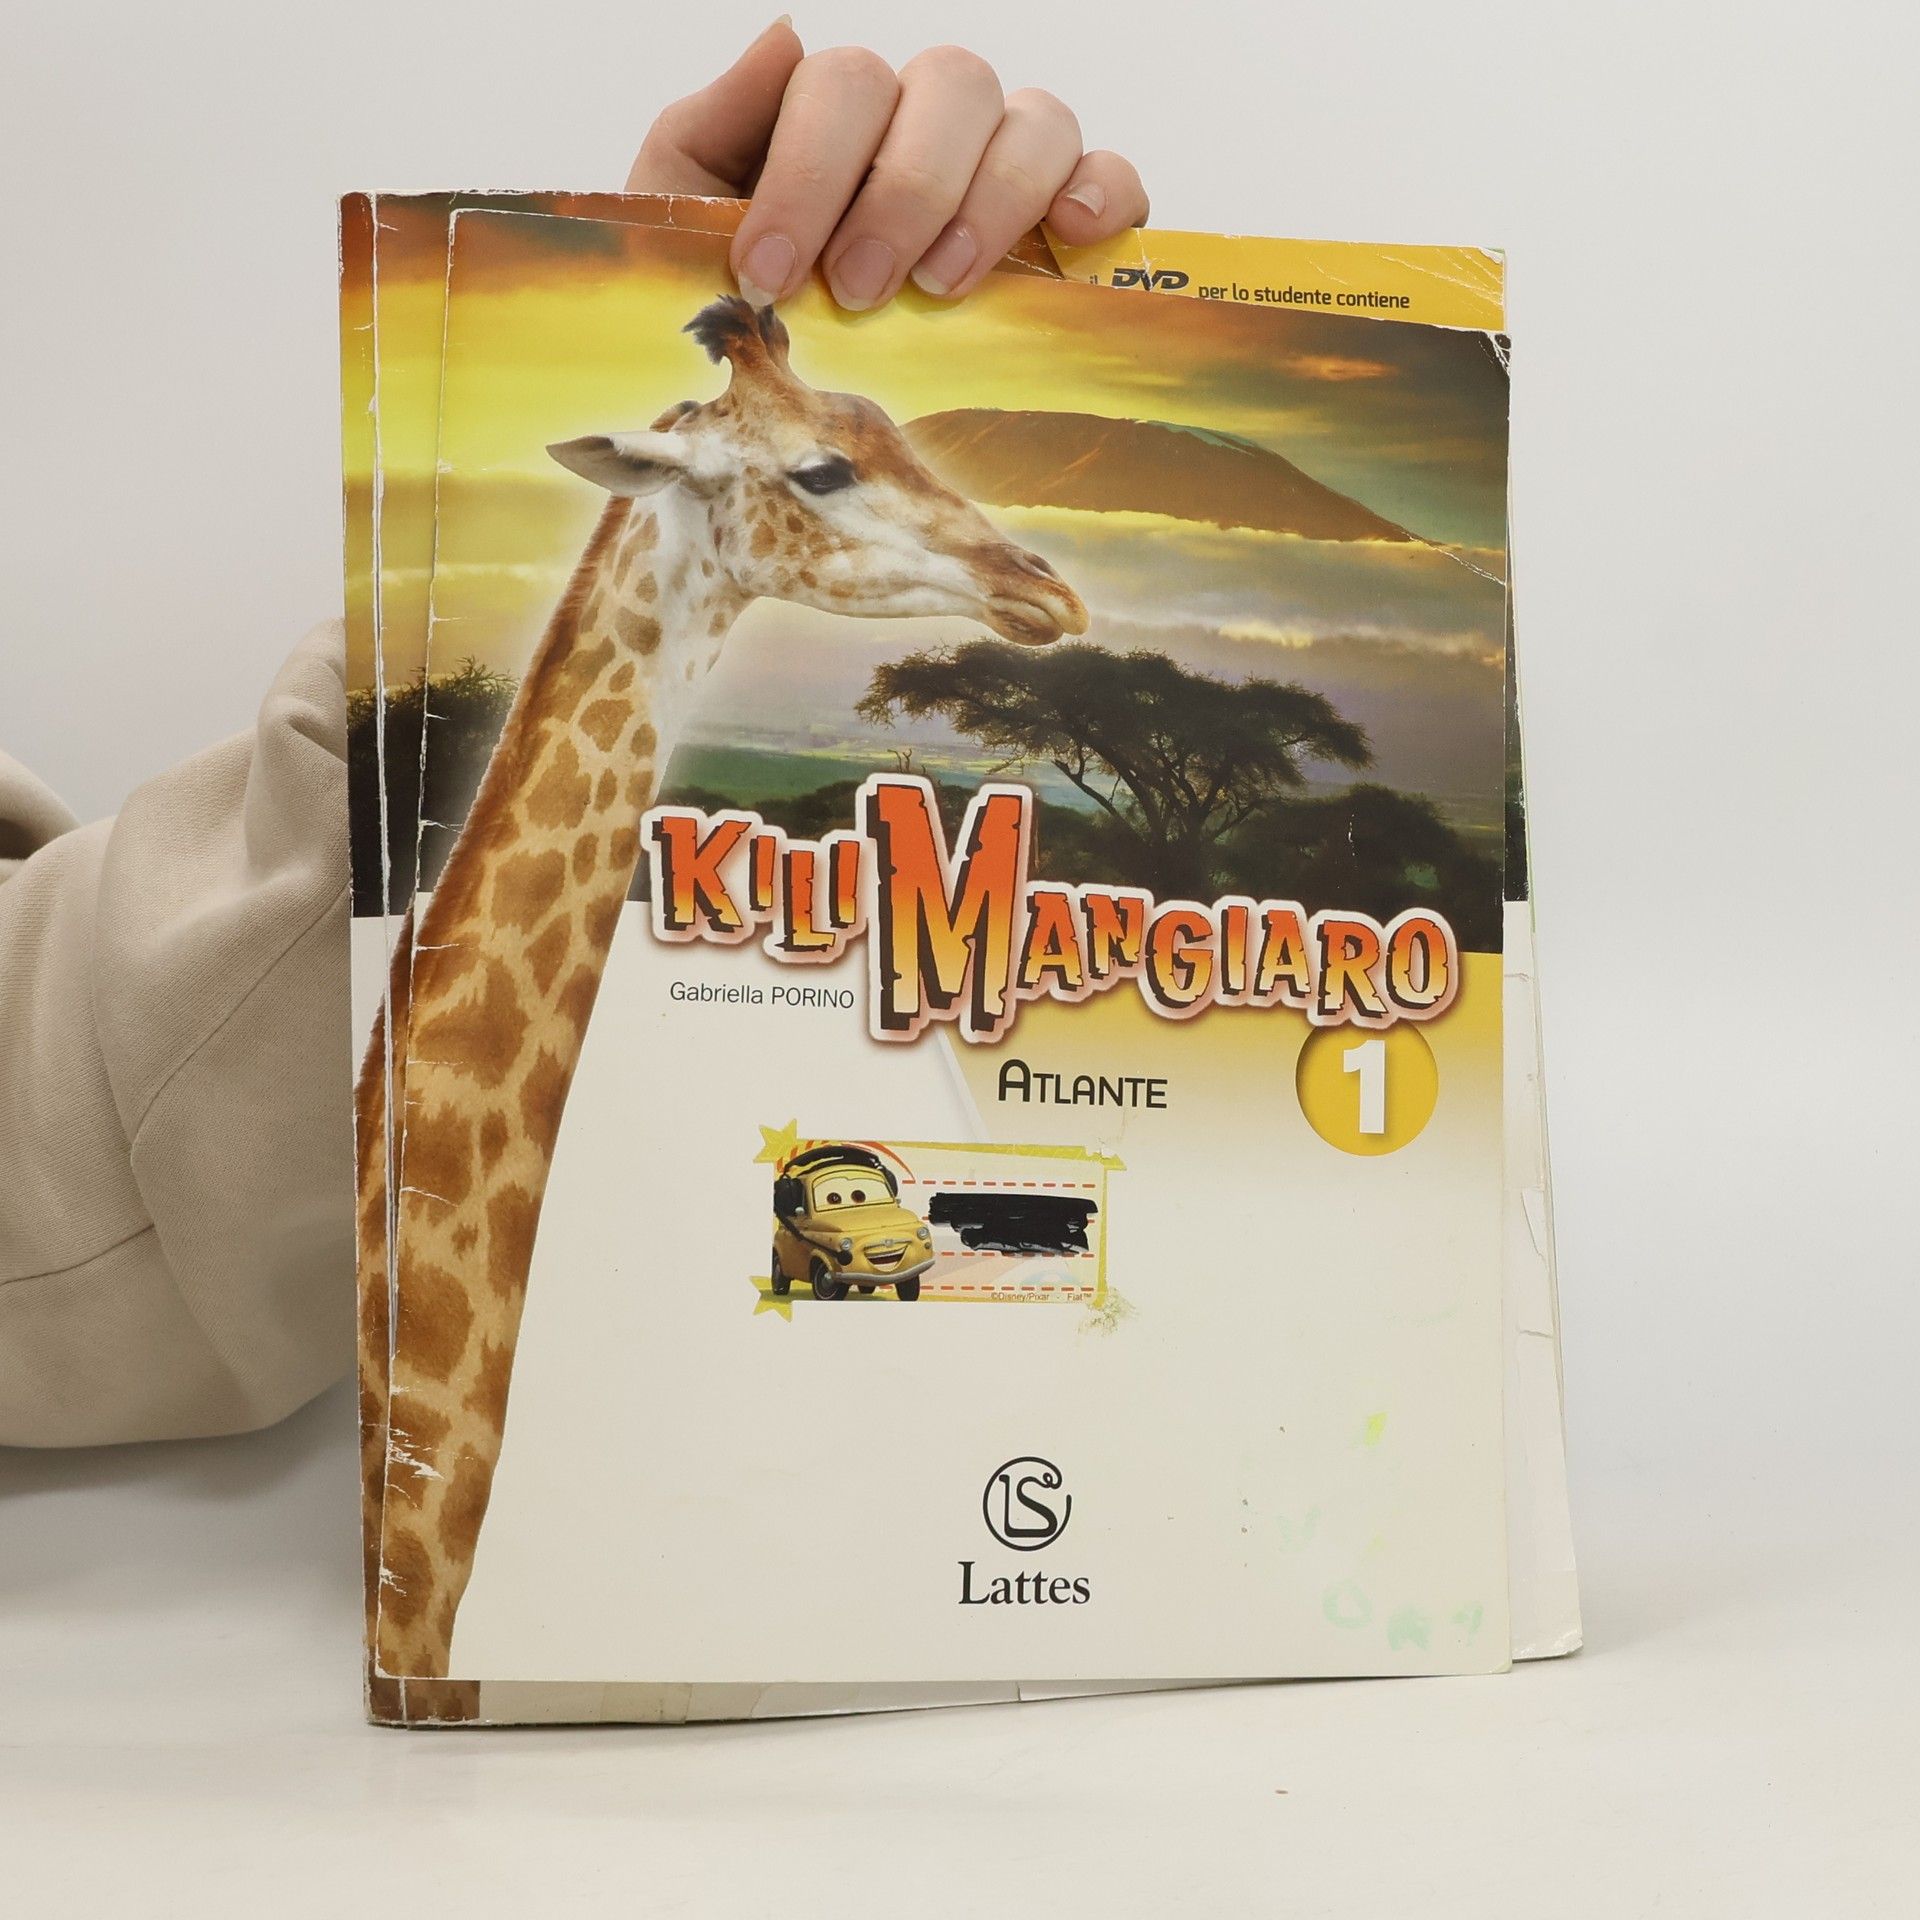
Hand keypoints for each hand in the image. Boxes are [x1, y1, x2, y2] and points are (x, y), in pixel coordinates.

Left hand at [628, 19, 1149, 310]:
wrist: (773, 379)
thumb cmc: (738, 285)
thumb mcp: (689, 204)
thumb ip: (715, 121)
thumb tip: (785, 35)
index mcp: (842, 107)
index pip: (844, 85)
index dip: (807, 173)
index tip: (767, 272)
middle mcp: (931, 118)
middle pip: (951, 86)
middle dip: (901, 191)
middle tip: (858, 289)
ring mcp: (1007, 162)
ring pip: (1034, 123)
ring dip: (991, 201)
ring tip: (943, 286)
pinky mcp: (1069, 219)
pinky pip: (1110, 176)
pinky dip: (1102, 192)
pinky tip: (1069, 233)